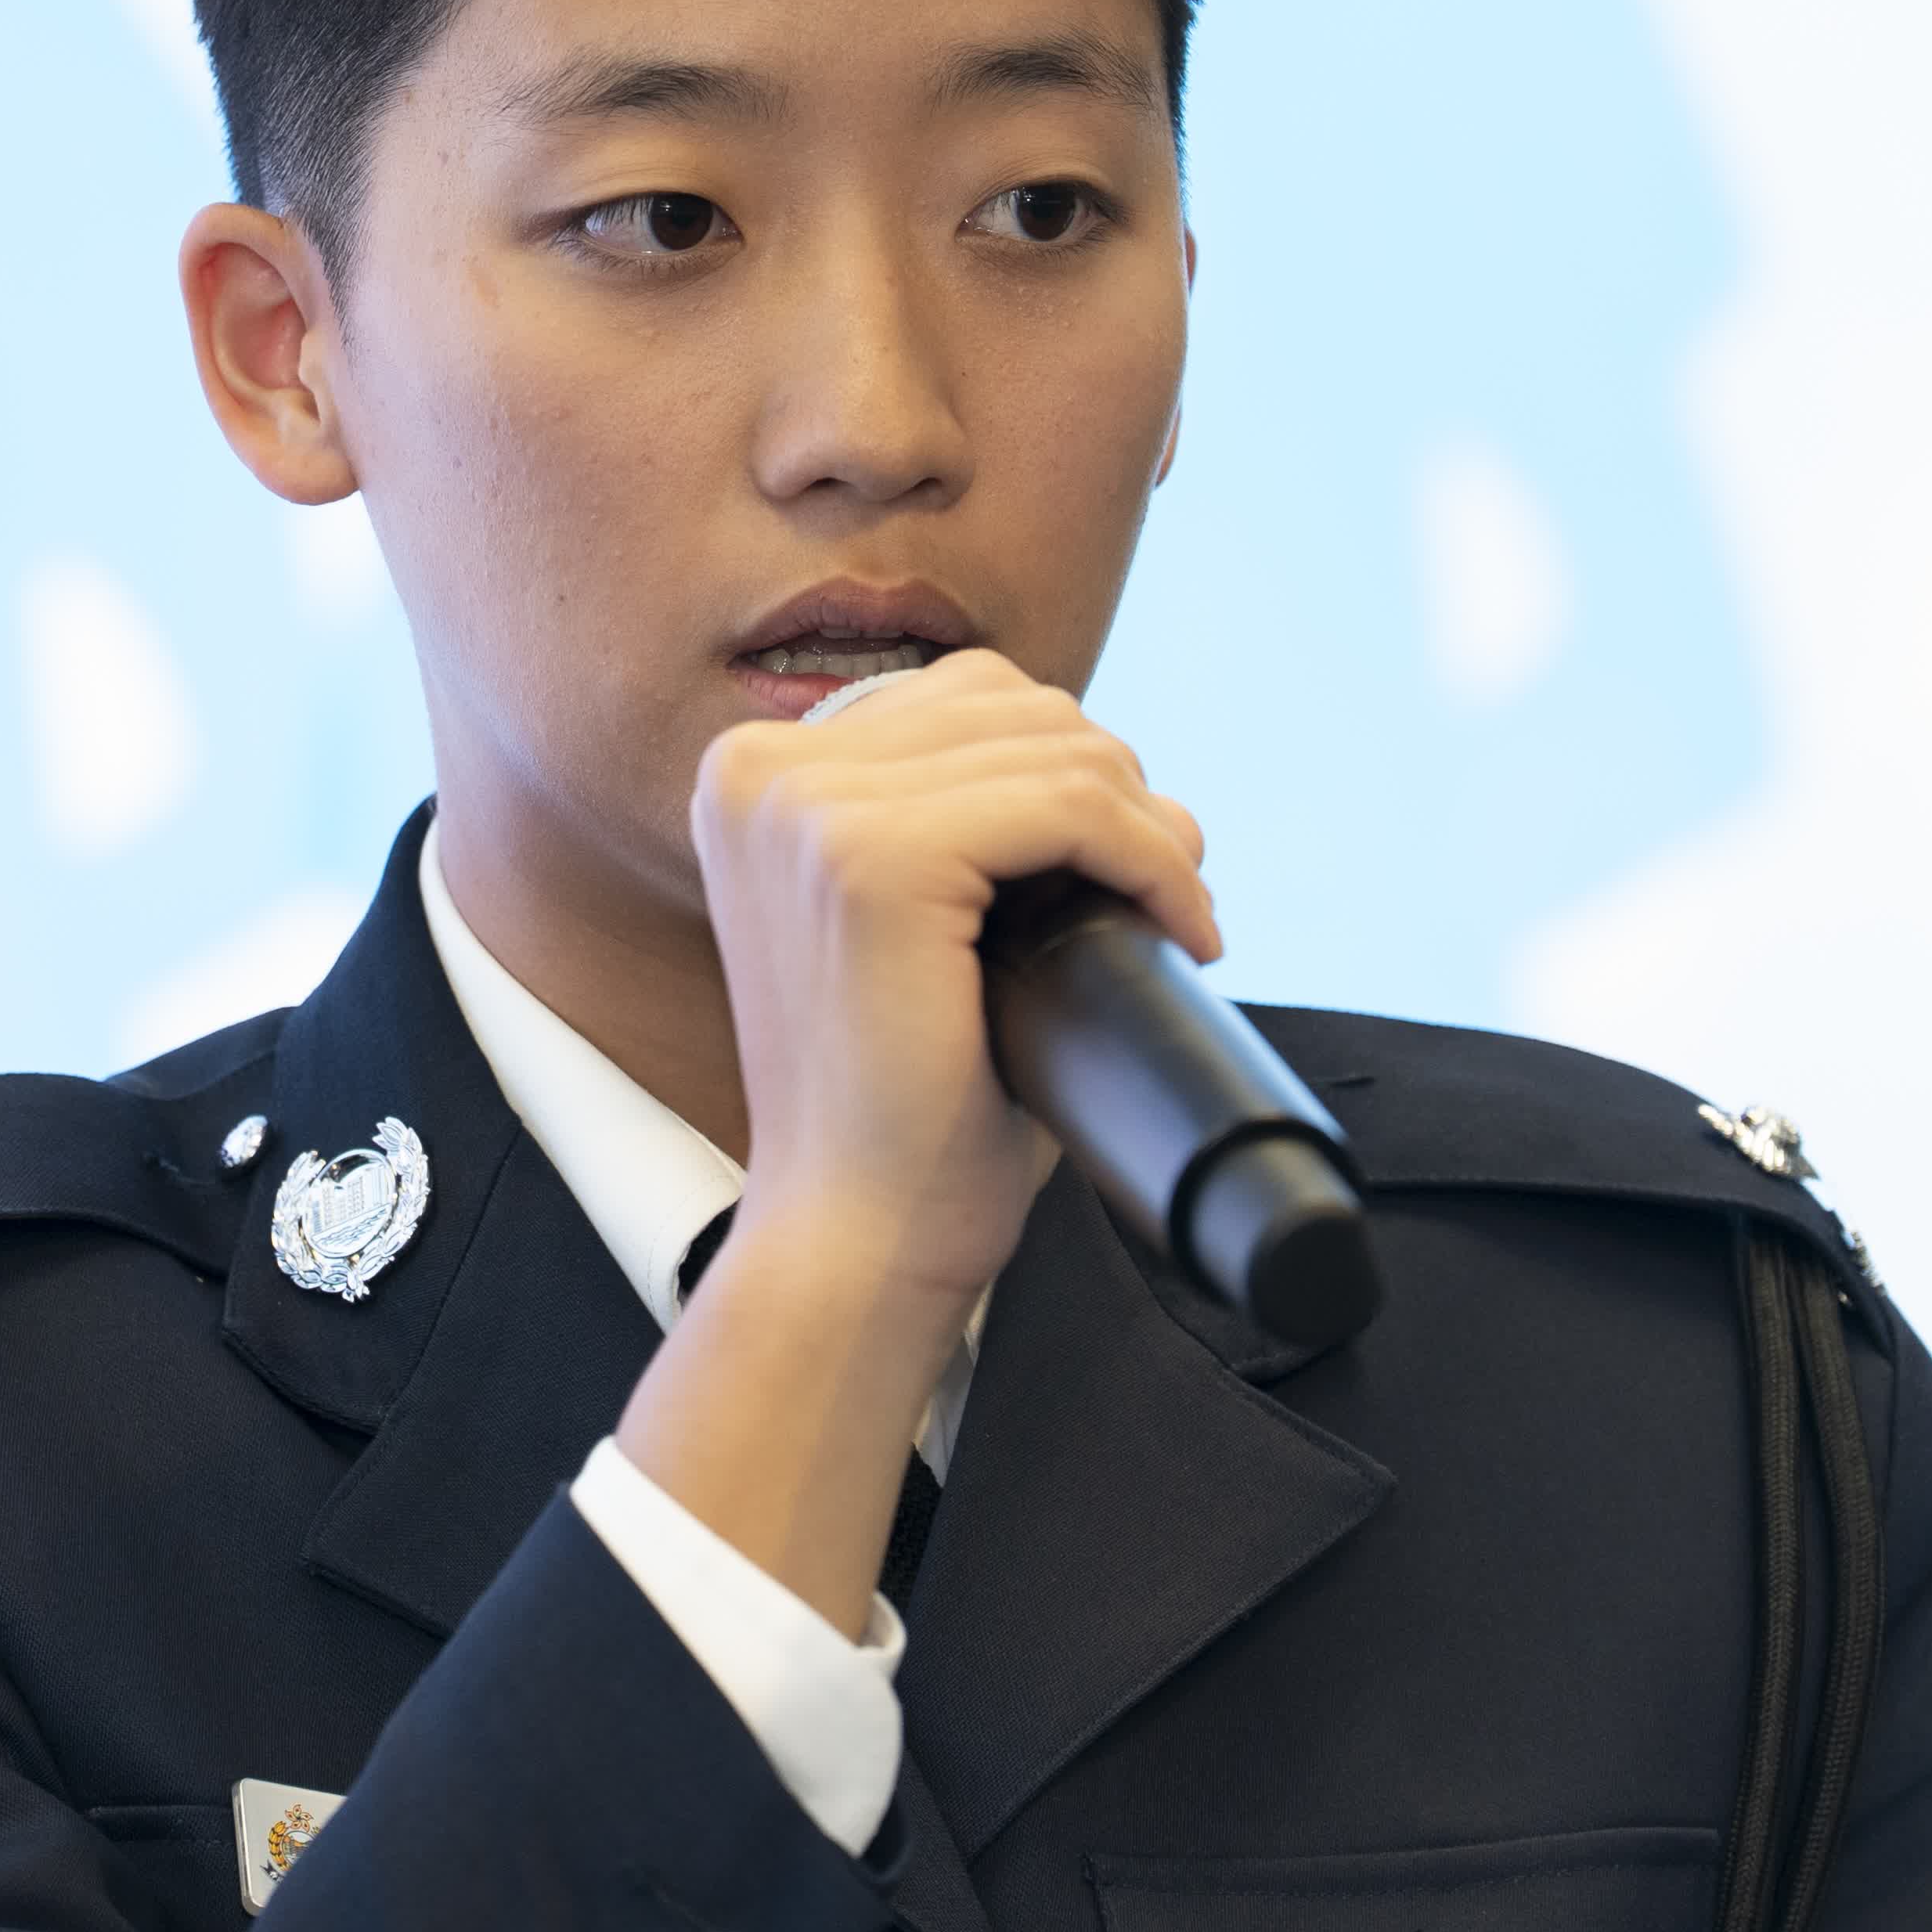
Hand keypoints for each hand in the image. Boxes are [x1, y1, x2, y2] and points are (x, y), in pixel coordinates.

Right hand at [610, 653, 1215, 1628]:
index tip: (1121, 867)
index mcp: (751, 774)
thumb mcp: (909, 925)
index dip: (1069, 766)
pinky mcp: (871, 859)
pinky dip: (1152, 862)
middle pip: (1013, 706)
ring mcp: (805, 808)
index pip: (961, 693)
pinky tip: (1179, 929)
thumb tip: (1121, 767)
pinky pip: (1072, 808)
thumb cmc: (902, 1103)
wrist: (857, 1238)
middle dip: (1117, 793)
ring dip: (1150, 830)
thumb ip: (960, 822)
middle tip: (1164, 896)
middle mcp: (759, 770)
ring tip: (1174, 916)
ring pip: (1057, 750)